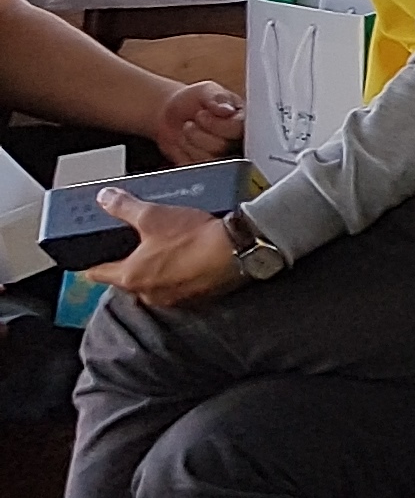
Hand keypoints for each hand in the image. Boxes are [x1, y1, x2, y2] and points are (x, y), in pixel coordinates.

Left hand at [93, 190, 243, 309]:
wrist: (237, 250)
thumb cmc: (194, 238)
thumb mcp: (153, 215)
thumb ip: (124, 207)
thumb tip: (105, 198)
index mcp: (130, 276)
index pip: (97, 274)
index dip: (93, 261)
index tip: (94, 256)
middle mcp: (147, 293)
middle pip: (127, 279)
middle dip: (131, 264)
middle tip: (140, 244)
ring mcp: (173, 299)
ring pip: (154, 284)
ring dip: (158, 271)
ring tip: (170, 249)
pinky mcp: (196, 299)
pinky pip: (179, 288)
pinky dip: (180, 276)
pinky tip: (191, 258)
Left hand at [146, 81, 240, 161]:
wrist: (171, 115)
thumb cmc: (193, 100)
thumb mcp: (205, 91)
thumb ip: (217, 98)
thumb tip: (228, 110)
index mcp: (243, 119)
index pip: (238, 129)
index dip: (216, 124)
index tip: (201, 113)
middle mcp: (238, 140)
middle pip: (222, 147)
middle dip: (199, 134)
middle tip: (194, 121)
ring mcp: (224, 156)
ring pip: (209, 159)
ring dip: (190, 143)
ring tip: (189, 130)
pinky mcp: (208, 168)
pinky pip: (197, 168)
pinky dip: (185, 155)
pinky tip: (186, 144)